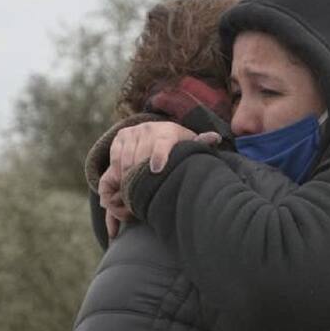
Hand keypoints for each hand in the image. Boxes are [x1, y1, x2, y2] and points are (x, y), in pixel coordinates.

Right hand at [97, 124, 221, 237]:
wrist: (158, 130)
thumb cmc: (179, 145)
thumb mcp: (190, 145)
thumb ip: (201, 144)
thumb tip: (215, 138)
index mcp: (168, 132)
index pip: (162, 144)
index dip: (159, 156)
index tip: (156, 170)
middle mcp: (148, 129)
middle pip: (139, 158)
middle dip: (138, 180)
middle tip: (141, 199)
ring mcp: (132, 133)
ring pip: (125, 162)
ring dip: (126, 183)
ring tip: (133, 200)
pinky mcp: (119, 138)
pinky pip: (113, 162)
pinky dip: (116, 179)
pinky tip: (122, 193)